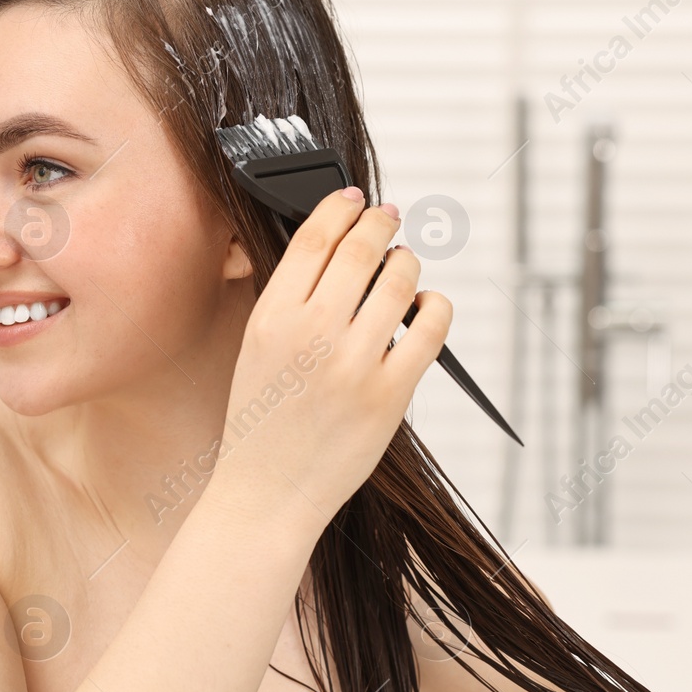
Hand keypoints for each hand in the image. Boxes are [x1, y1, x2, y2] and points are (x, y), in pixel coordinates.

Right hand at [209, 187, 450, 519]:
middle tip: (390, 218)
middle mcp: (312, 335)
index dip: (340, 208)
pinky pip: (430, 328)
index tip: (354, 199)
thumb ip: (290, 302)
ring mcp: (353, 365)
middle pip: (360, 248)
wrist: (267, 493)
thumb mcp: (255, 351)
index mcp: (272, 319)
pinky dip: (435, 305)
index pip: (314, 238)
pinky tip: (426, 307)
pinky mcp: (390, 394)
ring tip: (404, 266)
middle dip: (381, 222)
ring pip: (400, 280)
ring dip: (408, 262)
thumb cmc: (263, 424)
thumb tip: (337, 250)